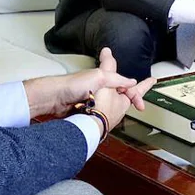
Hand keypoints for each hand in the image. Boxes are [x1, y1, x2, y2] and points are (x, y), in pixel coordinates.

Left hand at [24, 47, 154, 117]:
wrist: (54, 99)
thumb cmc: (71, 85)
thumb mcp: (99, 77)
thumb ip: (117, 79)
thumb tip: (131, 82)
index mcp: (104, 77)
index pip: (126, 84)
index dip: (135, 92)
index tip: (140, 104)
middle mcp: (100, 87)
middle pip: (120, 95)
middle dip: (128, 100)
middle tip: (138, 107)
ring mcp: (94, 99)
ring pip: (111, 105)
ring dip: (115, 109)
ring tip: (118, 113)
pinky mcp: (87, 110)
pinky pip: (101, 113)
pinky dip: (104, 115)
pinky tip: (106, 117)